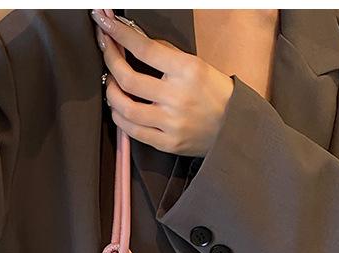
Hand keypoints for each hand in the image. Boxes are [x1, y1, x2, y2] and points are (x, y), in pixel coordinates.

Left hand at [91, 9, 233, 156]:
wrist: (233, 129)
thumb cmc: (214, 93)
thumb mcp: (197, 65)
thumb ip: (166, 55)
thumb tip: (135, 40)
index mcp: (188, 71)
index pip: (145, 49)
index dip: (120, 35)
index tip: (106, 24)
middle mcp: (177, 97)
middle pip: (129, 79)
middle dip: (110, 61)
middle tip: (106, 50)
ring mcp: (170, 123)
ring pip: (125, 108)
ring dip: (111, 93)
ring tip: (112, 84)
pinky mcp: (166, 143)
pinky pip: (132, 131)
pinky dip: (119, 117)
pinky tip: (119, 108)